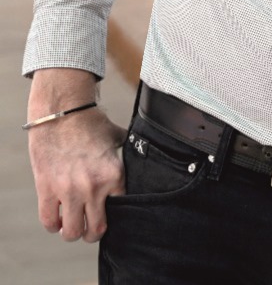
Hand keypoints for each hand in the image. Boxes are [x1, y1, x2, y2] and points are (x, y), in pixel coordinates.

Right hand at [28, 69, 124, 242]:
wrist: (61, 113)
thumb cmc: (91, 124)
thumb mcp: (119, 138)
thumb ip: (131, 153)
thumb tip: (150, 154)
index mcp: (114, 175)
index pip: (122, 211)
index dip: (117, 216)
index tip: (113, 215)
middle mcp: (93, 187)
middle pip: (96, 230)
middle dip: (94, 233)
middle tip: (92, 228)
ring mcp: (68, 191)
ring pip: (72, 232)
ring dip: (73, 231)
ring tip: (74, 224)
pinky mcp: (47, 190)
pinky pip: (49, 221)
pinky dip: (54, 224)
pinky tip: (58, 219)